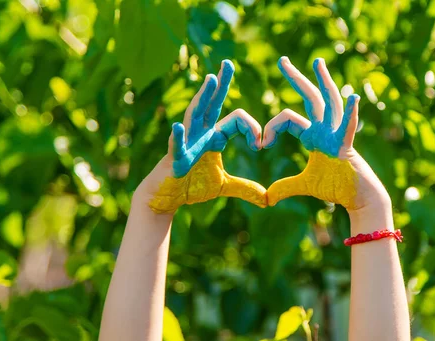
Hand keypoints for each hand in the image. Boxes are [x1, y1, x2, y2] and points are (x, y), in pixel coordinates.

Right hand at [136, 60, 266, 212]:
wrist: (168, 198)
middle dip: (221, 84)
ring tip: (210, 79)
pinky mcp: (174, 157)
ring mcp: (186, 142)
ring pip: (195, 114)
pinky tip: (178, 125)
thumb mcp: (224, 186)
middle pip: (212, 104)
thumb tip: (266, 199)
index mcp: (213, 137)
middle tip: (228, 62)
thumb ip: (245, 188)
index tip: (260, 144)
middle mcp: (200, 133)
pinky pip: (177, 144)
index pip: (236, 120)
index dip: (251, 129)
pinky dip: (178, 136)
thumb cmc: (192, 186)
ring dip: (203, 97)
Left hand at [263, 57, 390, 216]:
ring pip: (329, 103)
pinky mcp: (347, 147)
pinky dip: (350, 113)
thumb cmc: (336, 188)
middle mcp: (325, 129)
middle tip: (282, 59)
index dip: (271, 127)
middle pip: (310, 97)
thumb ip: (287, 187)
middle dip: (295, 78)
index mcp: (314, 135)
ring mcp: (337, 135)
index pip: (288, 118)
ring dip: (324, 81)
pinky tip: (352, 97)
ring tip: (317, 61)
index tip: (260, 143)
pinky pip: (348, 128)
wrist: (358, 198)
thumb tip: (269, 197)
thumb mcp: (306, 185)